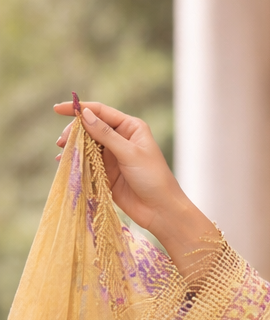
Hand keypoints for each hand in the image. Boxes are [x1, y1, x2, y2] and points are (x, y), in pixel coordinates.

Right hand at [54, 100, 215, 265]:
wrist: (160, 210)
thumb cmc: (152, 178)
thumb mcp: (129, 153)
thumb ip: (106, 134)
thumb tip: (85, 114)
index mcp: (130, 127)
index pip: (101, 112)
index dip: (79, 108)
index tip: (57, 109)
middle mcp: (121, 138)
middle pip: (90, 127)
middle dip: (74, 131)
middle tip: (62, 141)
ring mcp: (113, 155)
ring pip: (87, 144)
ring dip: (73, 146)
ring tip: (62, 151)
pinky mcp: (106, 172)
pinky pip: (87, 162)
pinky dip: (75, 160)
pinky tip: (64, 162)